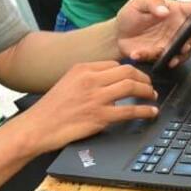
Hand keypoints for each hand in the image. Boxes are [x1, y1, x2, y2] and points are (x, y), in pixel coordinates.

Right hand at [20, 61, 159, 152]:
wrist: (38, 127)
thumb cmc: (50, 108)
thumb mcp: (67, 82)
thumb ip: (87, 78)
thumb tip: (107, 80)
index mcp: (83, 68)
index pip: (116, 64)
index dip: (130, 71)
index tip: (137, 78)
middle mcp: (91, 79)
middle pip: (127, 72)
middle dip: (143, 78)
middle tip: (149, 85)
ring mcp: (96, 98)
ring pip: (131, 87)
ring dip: (147, 91)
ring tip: (152, 96)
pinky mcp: (100, 117)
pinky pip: (129, 110)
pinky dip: (144, 111)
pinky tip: (150, 112)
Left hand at [115, 0, 190, 68]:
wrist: (117, 36)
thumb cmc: (131, 16)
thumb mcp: (138, 3)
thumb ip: (152, 3)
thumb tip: (164, 10)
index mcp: (175, 11)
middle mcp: (177, 28)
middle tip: (185, 44)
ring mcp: (171, 44)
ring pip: (186, 52)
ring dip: (180, 55)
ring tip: (169, 56)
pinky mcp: (163, 56)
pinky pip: (166, 61)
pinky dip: (155, 59)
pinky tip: (142, 54)